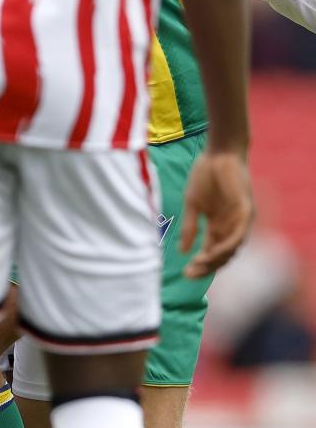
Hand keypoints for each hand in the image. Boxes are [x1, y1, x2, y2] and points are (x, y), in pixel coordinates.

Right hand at [180, 149, 252, 278]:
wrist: (218, 154)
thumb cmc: (205, 176)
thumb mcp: (192, 205)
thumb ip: (189, 228)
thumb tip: (181, 251)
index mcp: (217, 226)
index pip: (211, 252)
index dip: (200, 264)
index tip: (184, 273)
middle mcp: (230, 227)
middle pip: (221, 256)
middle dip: (206, 267)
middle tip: (189, 273)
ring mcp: (240, 221)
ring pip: (232, 249)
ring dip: (216, 259)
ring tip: (199, 263)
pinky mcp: (246, 212)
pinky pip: (239, 235)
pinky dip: (227, 245)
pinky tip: (213, 251)